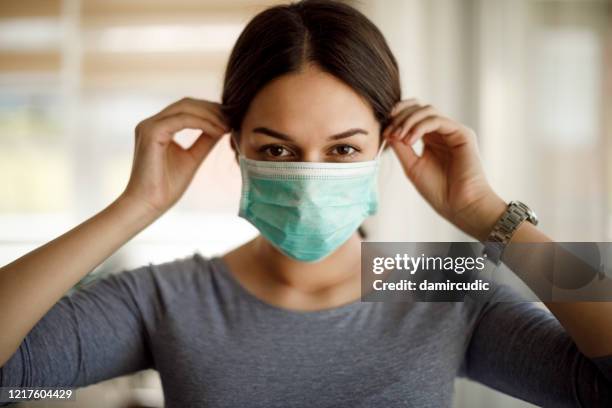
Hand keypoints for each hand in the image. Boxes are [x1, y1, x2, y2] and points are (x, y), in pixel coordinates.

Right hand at [121, 97, 228, 214]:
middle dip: (212, 109)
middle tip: (233, 119)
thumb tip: (223, 127)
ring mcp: (149, 126)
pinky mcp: (151, 132)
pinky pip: (182, 119)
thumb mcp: (192, 159)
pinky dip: (203, 123)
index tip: (230, 119)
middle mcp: (151, 123)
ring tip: (228, 126)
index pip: (186, 108)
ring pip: (185, 108)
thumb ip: (204, 141)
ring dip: (210, 115)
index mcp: (158, 128)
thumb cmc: (166, 187)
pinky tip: (218, 131)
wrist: (148, 204)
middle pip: (186, 104)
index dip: (210, 110)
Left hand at [383, 99, 506, 240]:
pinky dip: (420, 127)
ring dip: (408, 120)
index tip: (384, 132)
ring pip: (428, 110)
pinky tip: (410, 140)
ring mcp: (453, 131)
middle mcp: (442, 132)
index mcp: (431, 139)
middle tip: (389, 131)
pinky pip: (437, 120)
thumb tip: (387, 131)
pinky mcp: (462, 133)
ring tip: (399, 137)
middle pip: (419, 108)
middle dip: (400, 116)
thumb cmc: (438, 191)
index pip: (412, 116)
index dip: (396, 118)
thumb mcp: (412, 166)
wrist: (460, 206)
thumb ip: (400, 147)